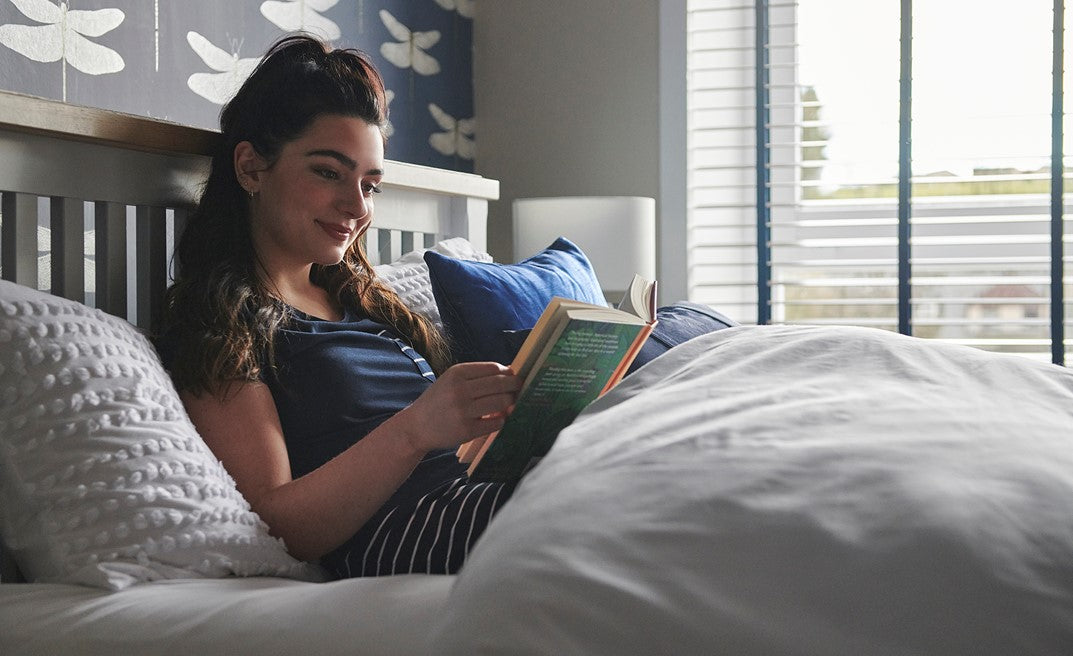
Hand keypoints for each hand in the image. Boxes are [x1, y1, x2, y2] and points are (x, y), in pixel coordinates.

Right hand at [396, 362, 521, 452]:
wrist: (416, 427)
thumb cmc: (438, 401)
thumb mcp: (451, 380)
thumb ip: (477, 376)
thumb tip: (510, 373)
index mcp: (457, 373)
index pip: (494, 368)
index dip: (508, 372)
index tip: (513, 377)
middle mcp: (460, 390)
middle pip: (501, 384)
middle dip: (515, 386)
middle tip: (519, 390)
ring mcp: (463, 411)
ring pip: (502, 402)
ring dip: (510, 403)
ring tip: (508, 404)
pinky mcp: (467, 430)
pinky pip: (497, 422)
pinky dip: (501, 420)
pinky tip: (497, 418)